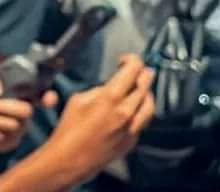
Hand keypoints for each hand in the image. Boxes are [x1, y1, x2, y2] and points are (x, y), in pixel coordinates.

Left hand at [0, 70, 57, 153]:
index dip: (49, 97)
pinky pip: (0, 138)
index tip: (48, 99)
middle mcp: (23, 113)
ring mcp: (17, 130)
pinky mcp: (7, 144)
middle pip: (26, 112)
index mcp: (20, 94)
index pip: (43, 95)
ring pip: (11, 125)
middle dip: (1, 107)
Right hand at [45, 55, 154, 182]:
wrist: (70, 159)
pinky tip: (131, 110)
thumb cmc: (69, 131)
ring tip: (140, 89)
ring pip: (150, 105)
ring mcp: (131, 128)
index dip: (132, 59)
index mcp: (110, 97)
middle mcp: (125, 112)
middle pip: (145, 85)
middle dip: (142, 73)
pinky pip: (143, 122)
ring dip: (146, 93)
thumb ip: (99, 89)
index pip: (133, 69)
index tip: (126, 60)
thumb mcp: (79, 99)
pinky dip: (140, 112)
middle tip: (138, 70)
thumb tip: (110, 86)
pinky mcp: (131, 141)